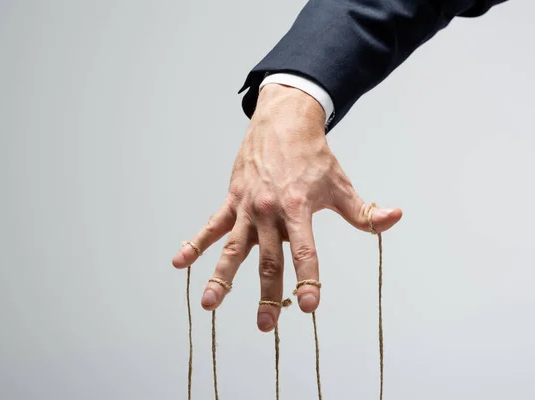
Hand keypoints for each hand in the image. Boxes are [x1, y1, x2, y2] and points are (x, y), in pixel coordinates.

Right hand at [172, 84, 401, 331]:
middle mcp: (270, 211)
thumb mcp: (340, 184)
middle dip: (268, 294)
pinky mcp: (232, 200)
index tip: (310, 305)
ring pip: (233, 247)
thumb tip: (395, 218)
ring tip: (210, 304)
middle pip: (268, 259)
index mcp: (298, 208)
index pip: (305, 251)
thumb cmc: (313, 156)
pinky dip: (195, 243)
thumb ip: (364, 210)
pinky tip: (179, 262)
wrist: (283, 122)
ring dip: (221, 277)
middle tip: (266, 325)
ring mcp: (247, 207)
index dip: (309, 279)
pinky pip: (211, 225)